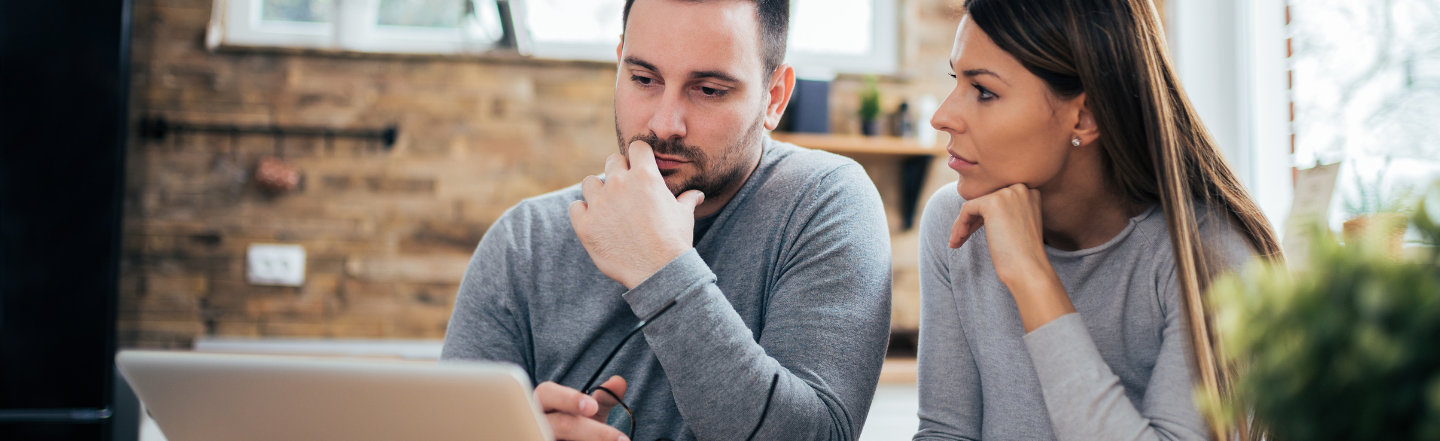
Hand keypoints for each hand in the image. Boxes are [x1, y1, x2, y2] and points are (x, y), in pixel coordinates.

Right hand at [534, 376, 629, 440]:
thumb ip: (604, 398)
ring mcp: (538, 436)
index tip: (593, 407)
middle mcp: (537, 421)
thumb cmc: (575, 427)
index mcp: (544, 402)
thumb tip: (619, 381)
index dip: (570, 399)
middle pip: (562, 424)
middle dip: (594, 432)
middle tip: (622, 440)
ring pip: (556, 438)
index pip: (547, 393)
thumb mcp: (589, 413)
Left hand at [570, 141, 704, 288]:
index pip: (637, 147)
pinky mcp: (585, 224)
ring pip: (589, 182)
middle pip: (611, 161)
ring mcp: (599, 203)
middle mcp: (619, 183)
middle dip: (618, 171)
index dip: (639, 157)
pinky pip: (575, 207)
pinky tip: (595, 222)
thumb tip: (697, 195)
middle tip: (624, 190)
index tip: (640, 168)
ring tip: (607, 207)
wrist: (658, 271)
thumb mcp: (684, 216)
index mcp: (645, 176)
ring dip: (597, 191)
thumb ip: (686, 200)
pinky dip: (582, 212)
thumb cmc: (674, 242)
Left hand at [949, 183, 1073, 331]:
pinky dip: (960, 224)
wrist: (1029, 269)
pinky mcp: (993, 202)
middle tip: (960, 239)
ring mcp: (1007, 193)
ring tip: (956, 242)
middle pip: (984, 200)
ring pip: (974, 205)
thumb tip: (975, 207)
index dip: (982, 217)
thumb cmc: (1023, 255)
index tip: (973, 233)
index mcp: (1030, 192)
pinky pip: (967, 209)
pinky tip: (959, 239)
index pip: (997, 199)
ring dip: (962, 224)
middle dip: (970, 220)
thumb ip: (1004, 212)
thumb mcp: (1017, 225)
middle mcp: (1021, 188)